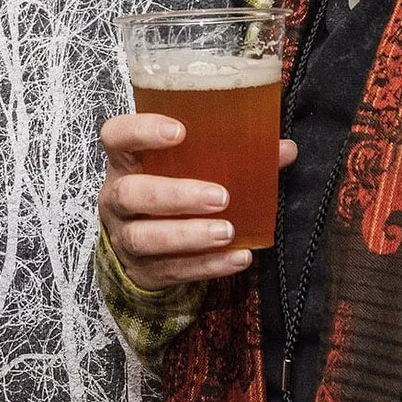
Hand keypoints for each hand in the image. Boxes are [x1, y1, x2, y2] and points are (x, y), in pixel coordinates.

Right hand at [97, 112, 296, 290]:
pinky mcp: (142, 271)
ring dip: (188, 235)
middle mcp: (117, 199)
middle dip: (175, 195)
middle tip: (219, 196)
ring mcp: (125, 238)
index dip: (141, 130)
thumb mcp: (184, 168)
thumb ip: (228, 155)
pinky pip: (172, 271)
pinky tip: (237, 257)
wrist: (138, 248)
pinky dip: (207, 265)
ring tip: (226, 231)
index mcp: (126, 163)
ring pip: (145, 237)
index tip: (179, 131)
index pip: (117, 137)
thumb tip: (285, 149)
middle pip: (131, 194)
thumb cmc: (167, 190)